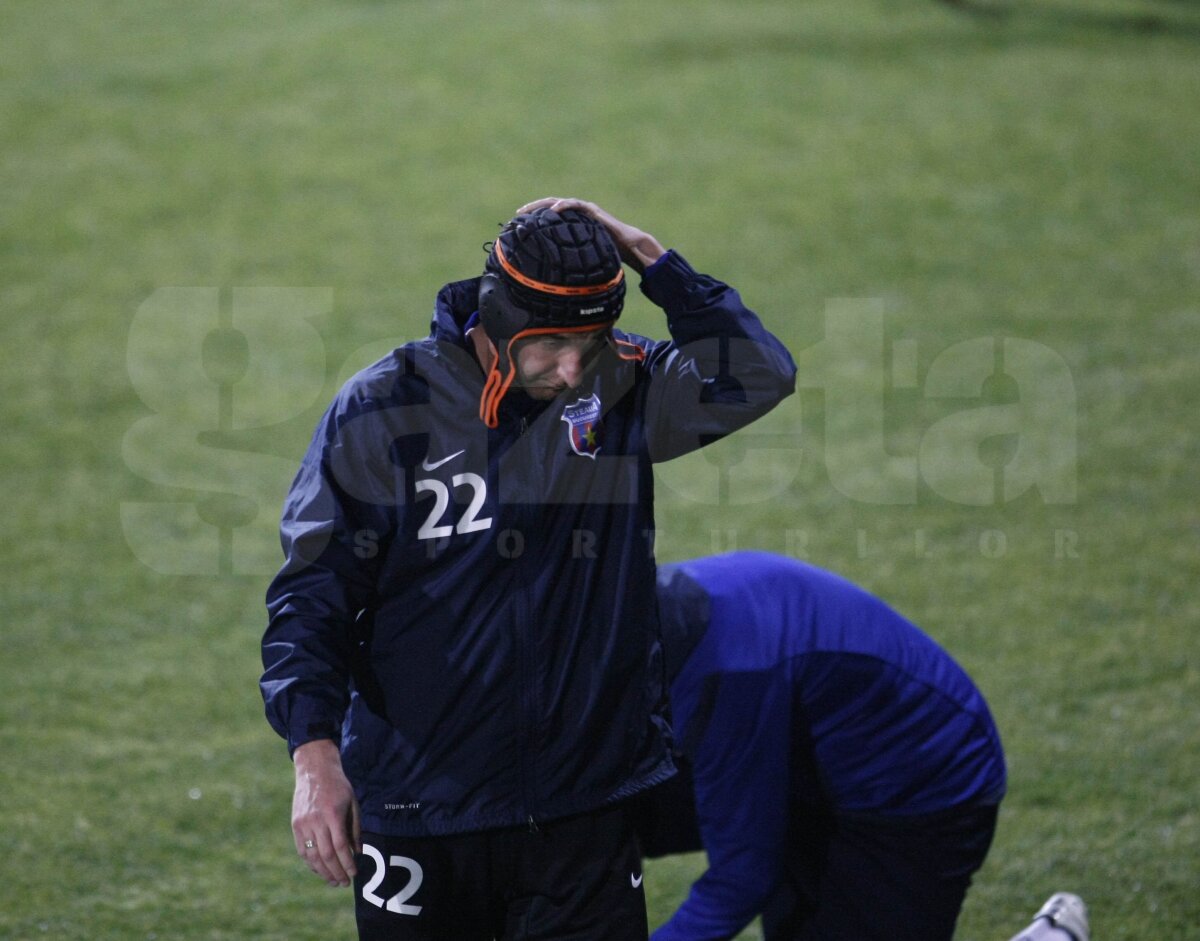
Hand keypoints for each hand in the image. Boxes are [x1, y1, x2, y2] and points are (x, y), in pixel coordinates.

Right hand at [292, 739, 361, 886]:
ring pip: (312, 856)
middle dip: (337, 872)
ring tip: (334, 881)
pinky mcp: (295, 825)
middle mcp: (316, 820)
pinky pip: (303, 850)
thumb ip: (355, 828)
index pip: (340, 846)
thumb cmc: (339, 786)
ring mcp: (303, 824)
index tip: (354, 874)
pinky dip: (311, 863)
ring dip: (324, 872)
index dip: (347, 863)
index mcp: (332, 813)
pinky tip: (320, 870)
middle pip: (326, 854)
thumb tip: (358, 852)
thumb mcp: (352, 803)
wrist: (314, 770)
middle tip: (345, 883)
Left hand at [516, 197, 666, 274]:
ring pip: (559, 202)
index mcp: (572, 224)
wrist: (628, 247)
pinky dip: (564, 206)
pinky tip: (554, 210)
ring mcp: (584, 210)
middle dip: (533, 208)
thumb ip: (570, 262)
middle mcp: (576, 214)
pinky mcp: (593, 211)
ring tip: (530, 209)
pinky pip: (576, 205)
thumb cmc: (607, 253)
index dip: (535, 219)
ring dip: (544, 204)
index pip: (549, 217)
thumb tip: (554, 282)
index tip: (520, 224)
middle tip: (518, 214)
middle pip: (550, 206)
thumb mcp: (582, 257)